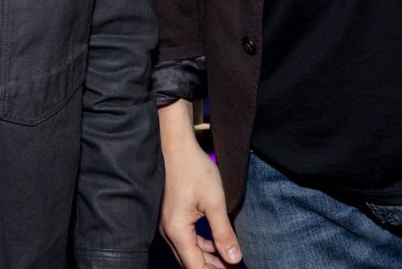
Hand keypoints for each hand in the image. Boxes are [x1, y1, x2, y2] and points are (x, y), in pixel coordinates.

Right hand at [158, 101, 241, 268]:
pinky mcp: (171, 216)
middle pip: (189, 261)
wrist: (176, 146)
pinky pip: (186, 238)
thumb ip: (224, 233)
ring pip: (188, 250)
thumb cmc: (194, 169)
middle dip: (211, 267)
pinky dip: (201, 244)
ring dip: (207, 257)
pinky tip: (215, 243)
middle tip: (232, 266)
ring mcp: (167, 224)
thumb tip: (234, 258)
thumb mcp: (215, 202)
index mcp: (177, 231)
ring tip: (228, 259)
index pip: (195, 266)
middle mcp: (168, 232)